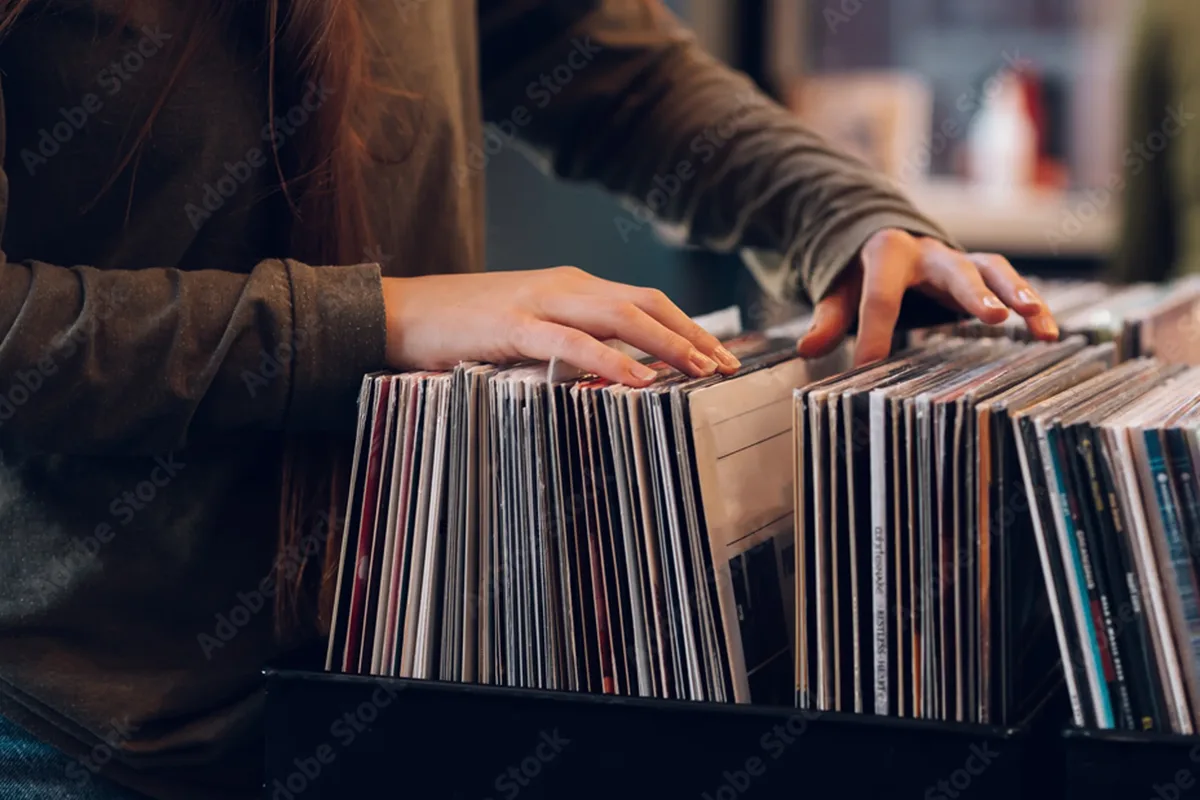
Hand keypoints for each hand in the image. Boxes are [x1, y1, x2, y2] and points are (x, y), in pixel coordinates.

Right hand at [381, 267, 741, 385]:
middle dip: (693, 334)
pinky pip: (571, 341)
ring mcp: (539, 301)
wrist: (397, 313)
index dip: (687, 326)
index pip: (644, 301)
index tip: (719, 356)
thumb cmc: (460, 327)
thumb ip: (567, 341)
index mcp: (571, 287)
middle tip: (728, 367)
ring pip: (620, 315)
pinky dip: (610, 358)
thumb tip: (612, 372)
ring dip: (667, 342)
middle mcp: (564, 286)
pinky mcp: (512, 325)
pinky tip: (638, 378)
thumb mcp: (526, 330)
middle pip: (646, 303)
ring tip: (702, 370)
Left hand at [796, 229, 1058, 366]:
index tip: (868, 367)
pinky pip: (1011, 285)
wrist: (886, 240)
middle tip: (991, 316)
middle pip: (954, 271)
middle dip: (972, 292)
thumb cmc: (862, 272)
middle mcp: (930, 251)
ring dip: (1016, 293)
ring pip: (993, 271)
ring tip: (1034, 318)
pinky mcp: (981, 272)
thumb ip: (828, 318)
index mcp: (887, 253)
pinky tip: (1049, 333)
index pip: (881, 297)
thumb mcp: (840, 290)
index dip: (874, 333)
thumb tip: (806, 348)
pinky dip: (1032, 306)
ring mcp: (960, 260)